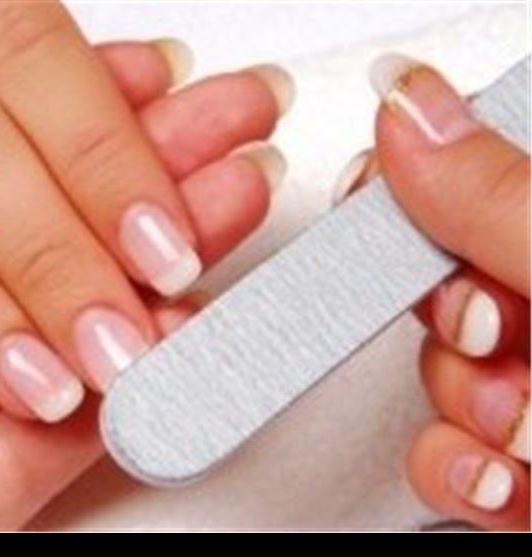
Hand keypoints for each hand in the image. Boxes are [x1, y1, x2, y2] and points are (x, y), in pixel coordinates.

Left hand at [0, 2, 289, 421]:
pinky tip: (184, 348)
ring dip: (152, 278)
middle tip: (218, 129)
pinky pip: (35, 460)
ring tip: (229, 214)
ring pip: (48, 339)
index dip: (44, 111)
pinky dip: (118, 411)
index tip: (133, 74)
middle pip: (17, 240)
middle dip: (134, 178)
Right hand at [370, 54, 529, 529]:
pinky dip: (460, 465)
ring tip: (529, 433)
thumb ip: (512, 199)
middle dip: (454, 316)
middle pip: (459, 270)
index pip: (498, 158)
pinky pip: (457, 444)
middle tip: (505, 333)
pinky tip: (504, 476)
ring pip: (450, 363)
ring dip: (464, 403)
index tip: (405, 209)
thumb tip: (414, 114)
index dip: (430, 181)